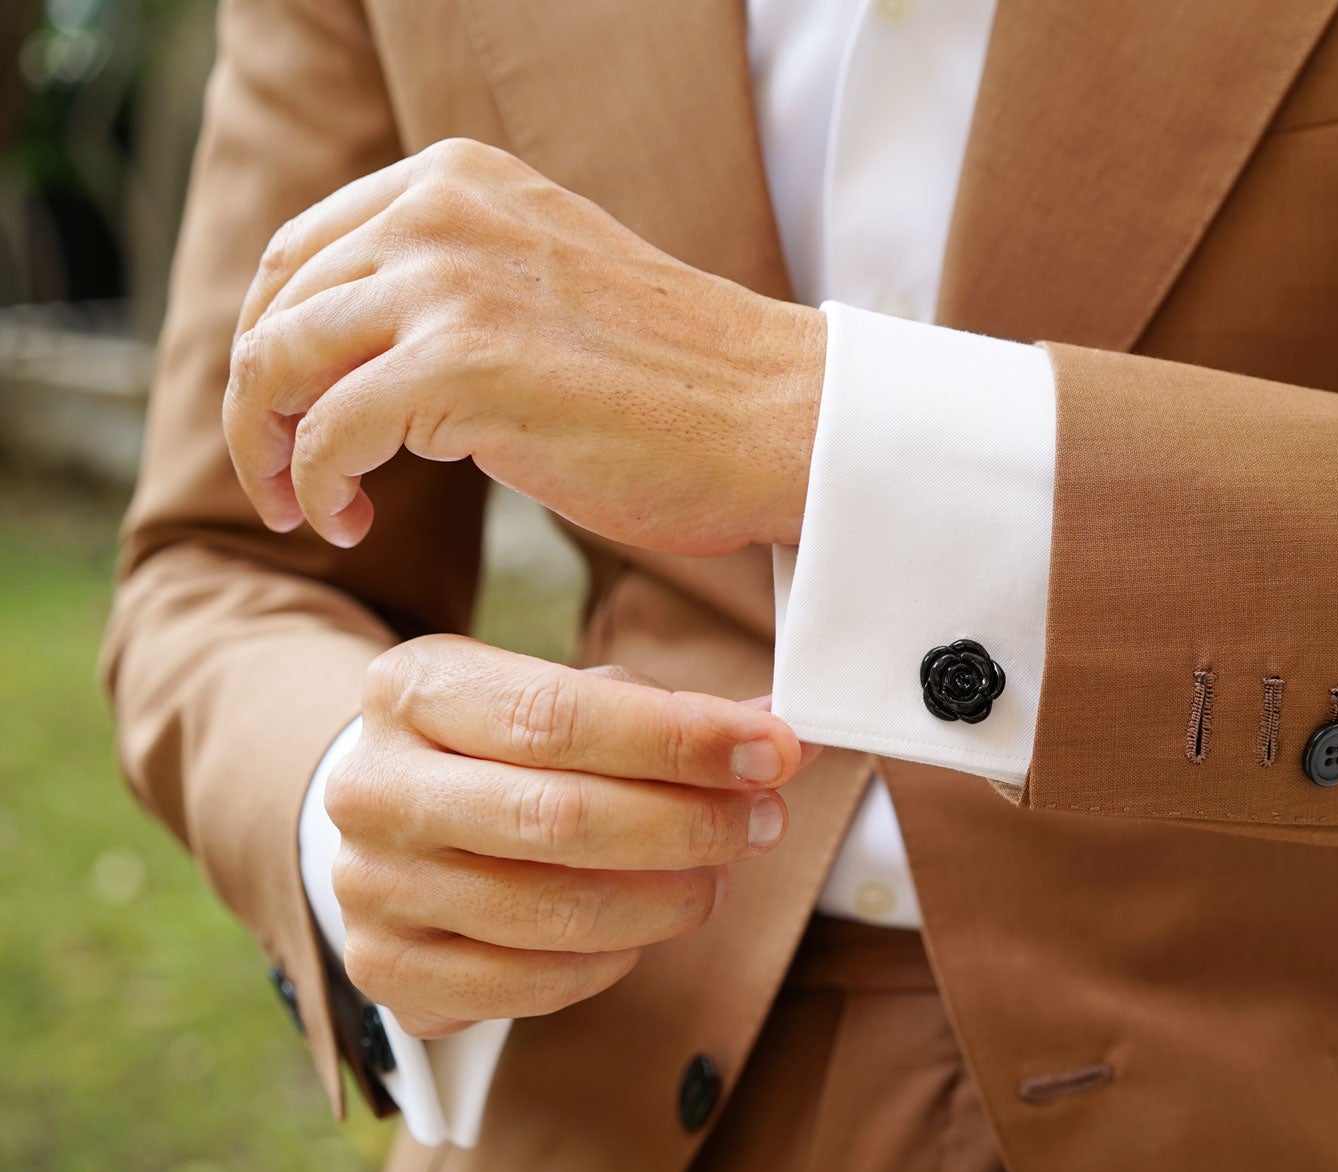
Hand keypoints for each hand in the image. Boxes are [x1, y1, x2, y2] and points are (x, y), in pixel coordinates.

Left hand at [223, 137, 823, 553]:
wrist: (777, 419)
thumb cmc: (682, 382)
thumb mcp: (546, 281)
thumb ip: (458, 282)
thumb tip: (355, 349)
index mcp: (458, 180)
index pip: (299, 251)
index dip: (271, 343)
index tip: (290, 416)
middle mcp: (439, 211)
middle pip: (275, 307)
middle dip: (257, 404)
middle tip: (282, 478)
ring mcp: (446, 283)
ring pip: (277, 366)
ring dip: (270, 450)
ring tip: (305, 508)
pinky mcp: (456, 368)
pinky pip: (328, 435)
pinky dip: (320, 488)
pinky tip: (354, 523)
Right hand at [326, 635, 814, 1036]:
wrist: (394, 816)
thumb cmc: (504, 750)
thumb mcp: (568, 699)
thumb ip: (668, 714)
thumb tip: (779, 735)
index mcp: (415, 688)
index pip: (558, 716)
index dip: (680, 739)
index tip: (772, 752)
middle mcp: (373, 786)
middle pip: (558, 817)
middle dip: (689, 824)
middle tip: (762, 823)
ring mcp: (369, 885)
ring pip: (551, 912)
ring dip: (664, 901)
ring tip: (713, 879)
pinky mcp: (383, 969)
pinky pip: (525, 985)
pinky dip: (606, 963)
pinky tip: (638, 933)